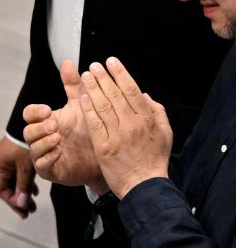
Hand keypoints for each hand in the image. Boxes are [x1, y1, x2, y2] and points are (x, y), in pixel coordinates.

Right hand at [0, 134, 37, 217]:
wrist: (33, 125)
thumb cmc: (26, 145)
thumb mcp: (26, 167)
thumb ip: (23, 185)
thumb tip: (21, 204)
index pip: (0, 189)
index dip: (11, 201)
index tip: (24, 210)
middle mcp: (0, 164)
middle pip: (6, 187)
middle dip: (18, 199)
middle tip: (30, 211)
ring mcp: (7, 161)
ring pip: (13, 182)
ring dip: (23, 192)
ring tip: (33, 203)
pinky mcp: (15, 158)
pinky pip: (17, 174)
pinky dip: (25, 183)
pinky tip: (34, 190)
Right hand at [23, 60, 103, 186]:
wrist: (105, 157)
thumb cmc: (91, 130)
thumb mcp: (83, 105)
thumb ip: (73, 85)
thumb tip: (68, 61)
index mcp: (46, 121)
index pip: (29, 114)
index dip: (35, 112)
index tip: (47, 110)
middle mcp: (41, 138)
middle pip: (27, 131)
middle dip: (38, 128)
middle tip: (53, 124)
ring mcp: (44, 154)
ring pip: (33, 149)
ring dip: (43, 142)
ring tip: (58, 138)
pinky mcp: (50, 170)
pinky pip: (42, 165)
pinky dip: (49, 158)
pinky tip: (60, 152)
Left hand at [80, 58, 172, 197]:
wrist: (144, 185)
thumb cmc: (154, 159)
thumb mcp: (164, 133)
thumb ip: (157, 112)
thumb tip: (144, 94)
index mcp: (147, 119)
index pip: (132, 90)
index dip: (120, 74)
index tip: (111, 62)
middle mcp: (133, 124)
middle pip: (115, 95)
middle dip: (103, 77)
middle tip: (94, 65)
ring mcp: (117, 135)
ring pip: (103, 106)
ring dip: (93, 88)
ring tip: (86, 75)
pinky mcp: (104, 146)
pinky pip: (95, 123)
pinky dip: (88, 108)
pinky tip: (82, 97)